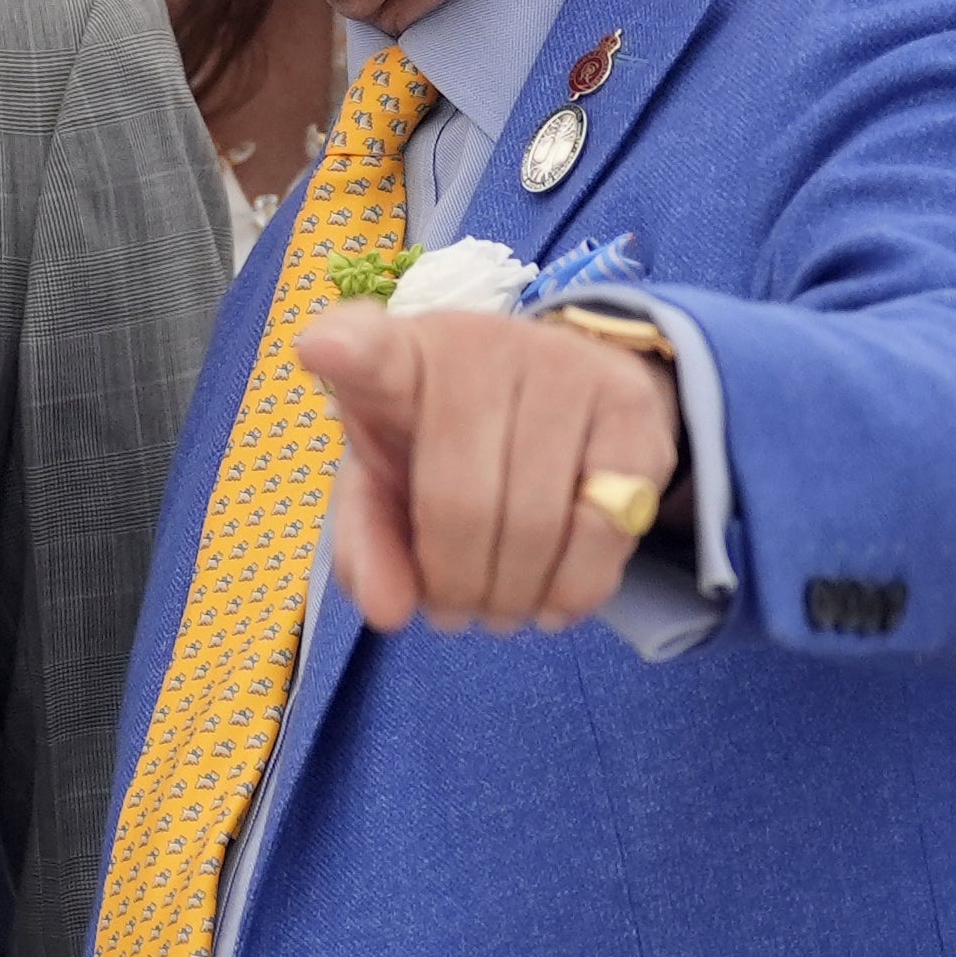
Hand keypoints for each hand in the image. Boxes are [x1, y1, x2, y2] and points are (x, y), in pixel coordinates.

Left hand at [299, 308, 675, 636]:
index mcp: (397, 356)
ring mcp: (565, 365)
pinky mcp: (633, 405)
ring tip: (497, 609)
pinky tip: (551, 602)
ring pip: (536, 523)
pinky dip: (573, 589)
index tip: (322, 352)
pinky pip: (604, 526)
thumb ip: (367, 545)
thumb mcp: (385, 489)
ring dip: (510, 597)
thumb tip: (389, 611)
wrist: (559, 399)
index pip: (367, 349)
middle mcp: (481, 344)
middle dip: (453, 586)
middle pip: (461, 503)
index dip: (346, 354)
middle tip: (452, 612)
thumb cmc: (444, 447)